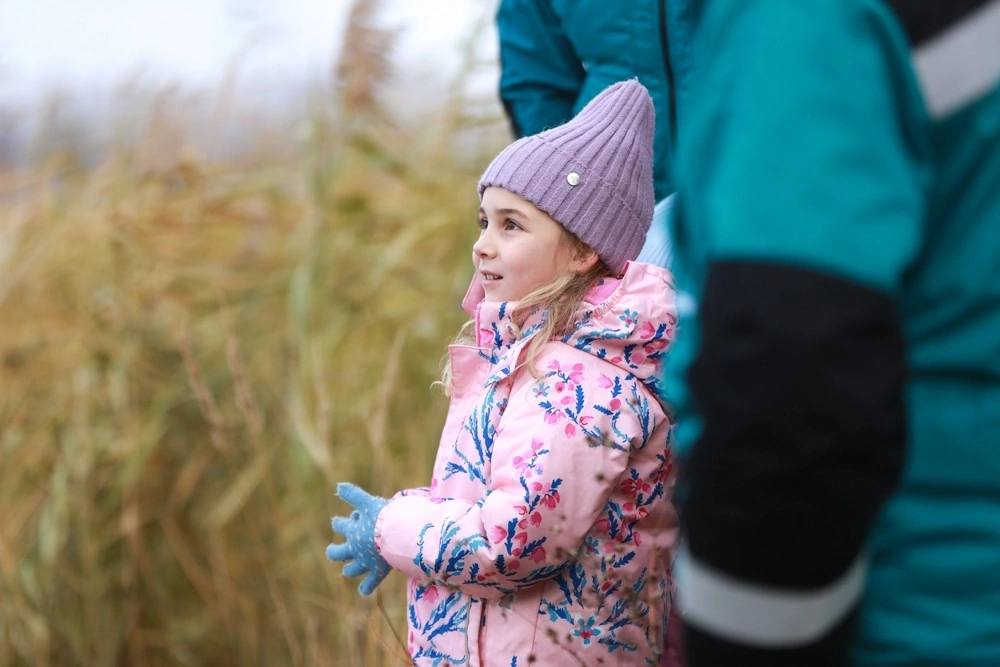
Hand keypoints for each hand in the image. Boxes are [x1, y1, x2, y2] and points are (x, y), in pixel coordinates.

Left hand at [326, 482, 390, 596]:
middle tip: (331, 550)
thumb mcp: (369, 503)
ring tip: (347, 570)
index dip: (342, 522)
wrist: (400, 536)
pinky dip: (366, 588)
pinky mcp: (378, 571)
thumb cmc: (385, 518)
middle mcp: (355, 549)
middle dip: (334, 551)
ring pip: (352, 570)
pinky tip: (363, 591)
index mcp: (353, 531)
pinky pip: (370, 584)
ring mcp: (366, 562)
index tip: (347, 518)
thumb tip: (338, 485)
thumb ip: (354, 495)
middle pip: (338, 553)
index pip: (341, 525)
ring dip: (349, 569)